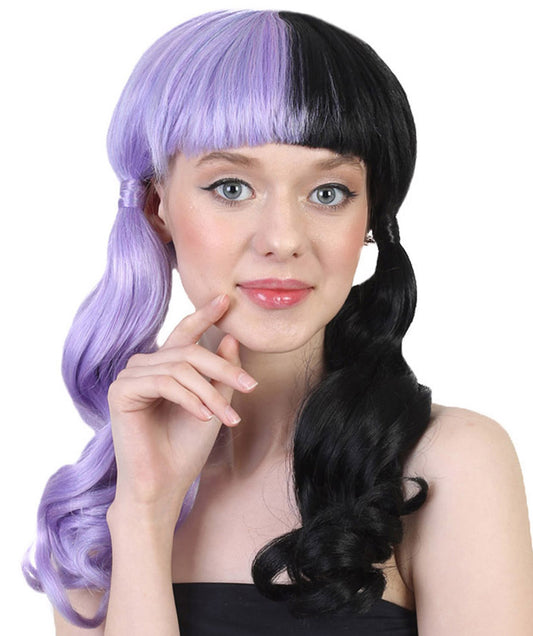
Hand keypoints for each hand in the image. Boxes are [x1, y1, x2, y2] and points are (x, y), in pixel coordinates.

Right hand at [107, 293, 256, 522]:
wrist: (165, 485)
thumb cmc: (187, 447)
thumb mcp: (215, 403)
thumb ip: (221, 371)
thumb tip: (231, 337)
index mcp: (163, 366)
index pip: (184, 334)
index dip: (204, 316)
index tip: (226, 300)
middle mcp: (144, 366)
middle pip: (189, 351)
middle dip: (223, 369)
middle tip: (250, 387)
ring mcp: (129, 377)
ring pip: (179, 367)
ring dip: (209, 392)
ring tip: (227, 417)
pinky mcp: (120, 391)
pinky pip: (164, 382)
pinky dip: (189, 398)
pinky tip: (204, 416)